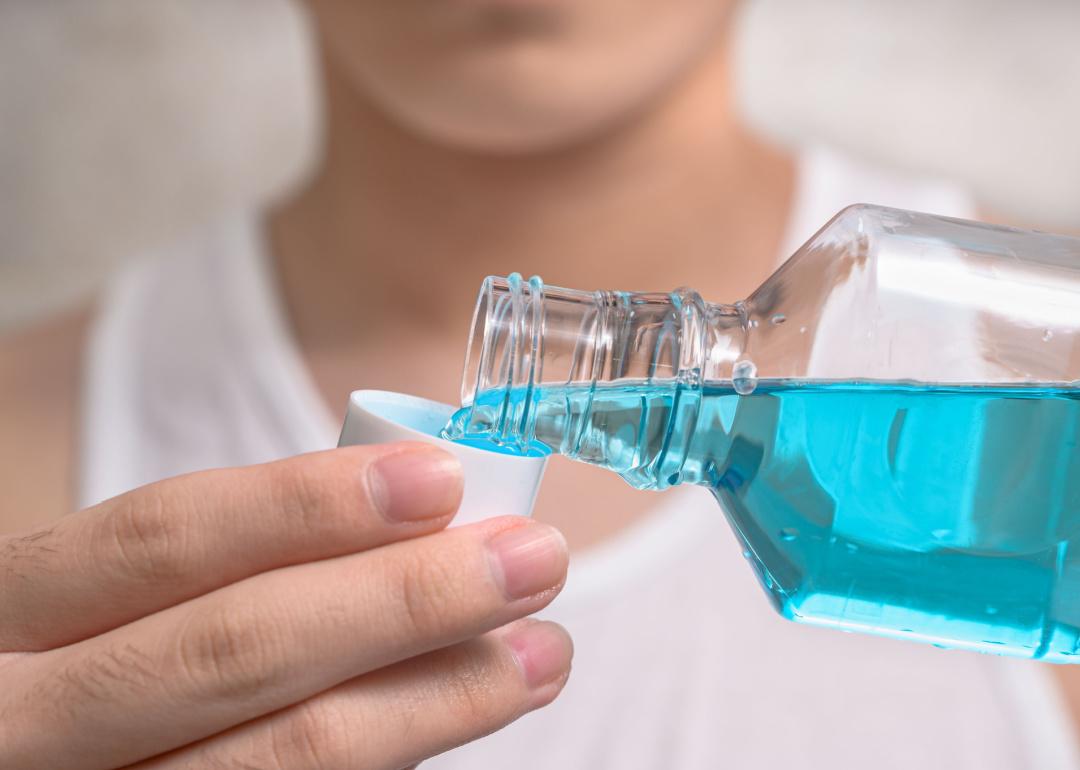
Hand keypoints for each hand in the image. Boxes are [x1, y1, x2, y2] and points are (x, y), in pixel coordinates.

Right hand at [0, 443, 571, 768]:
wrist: (19, 761)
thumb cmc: (71, 663)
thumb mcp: (87, 604)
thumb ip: (206, 571)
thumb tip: (404, 521)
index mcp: (14, 613)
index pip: (166, 539)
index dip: (308, 505)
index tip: (440, 478)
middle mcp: (29, 723)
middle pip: (236, 652)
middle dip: (404, 601)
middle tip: (532, 560)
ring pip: (279, 759)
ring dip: (433, 700)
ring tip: (539, 654)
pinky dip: (390, 758)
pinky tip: (457, 719)